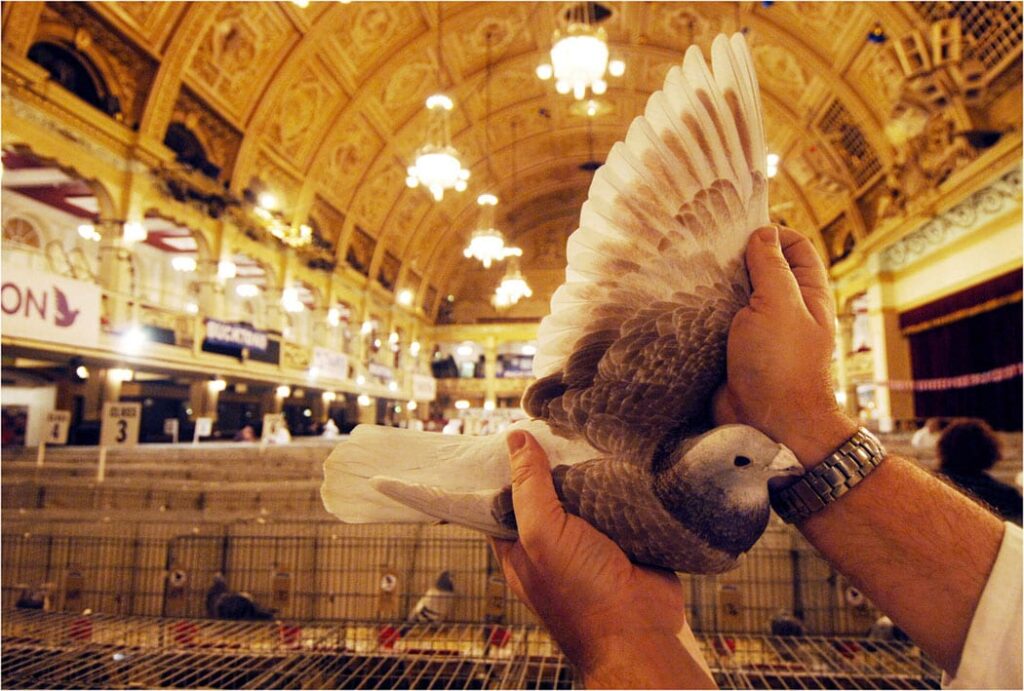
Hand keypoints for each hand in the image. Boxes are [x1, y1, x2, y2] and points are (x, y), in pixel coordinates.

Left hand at [490, 431, 714, 688]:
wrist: (639, 631)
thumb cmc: (580, 593)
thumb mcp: (541, 534)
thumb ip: (528, 487)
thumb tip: (516, 439)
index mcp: (521, 547)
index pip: (504, 499)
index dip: (508, 468)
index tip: (517, 432)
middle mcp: (553, 544)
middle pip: (549, 492)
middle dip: (557, 463)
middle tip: (563, 423)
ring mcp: (591, 542)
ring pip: (587, 496)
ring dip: (593, 472)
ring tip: (596, 430)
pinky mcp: (627, 540)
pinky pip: (621, 505)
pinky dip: (624, 486)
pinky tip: (626, 458)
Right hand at [713, 226, 856, 465]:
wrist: (768, 424)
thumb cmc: (782, 364)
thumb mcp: (779, 305)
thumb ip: (771, 267)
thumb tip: (763, 234)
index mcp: (807, 294)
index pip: (795, 247)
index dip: (772, 233)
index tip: (740, 232)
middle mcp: (784, 309)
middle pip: (762, 269)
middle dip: (737, 257)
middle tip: (706, 249)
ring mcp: (758, 331)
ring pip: (736, 295)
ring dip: (716, 286)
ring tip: (689, 273)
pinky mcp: (733, 350)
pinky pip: (717, 322)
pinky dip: (703, 313)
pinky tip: (683, 304)